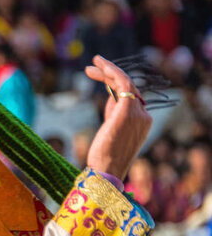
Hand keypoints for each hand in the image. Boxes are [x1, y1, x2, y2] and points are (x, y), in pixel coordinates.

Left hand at [84, 55, 152, 178]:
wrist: (106, 171)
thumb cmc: (104, 157)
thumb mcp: (111, 130)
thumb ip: (114, 113)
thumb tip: (110, 97)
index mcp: (142, 120)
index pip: (130, 96)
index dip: (113, 84)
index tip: (97, 75)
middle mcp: (144, 115)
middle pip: (128, 87)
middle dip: (109, 74)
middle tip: (91, 66)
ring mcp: (138, 113)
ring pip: (125, 82)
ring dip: (108, 70)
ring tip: (92, 63)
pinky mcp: (127, 111)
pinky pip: (123, 83)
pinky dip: (112, 72)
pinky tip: (101, 66)